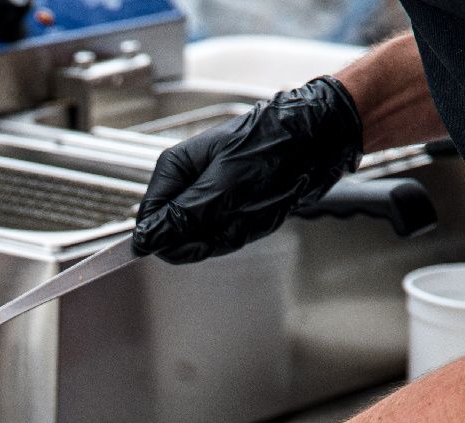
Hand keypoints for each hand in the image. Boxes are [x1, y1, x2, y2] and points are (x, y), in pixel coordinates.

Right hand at [133, 76, 362, 264]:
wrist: (317, 140)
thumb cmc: (274, 147)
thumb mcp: (226, 183)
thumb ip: (184, 215)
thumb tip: (147, 239)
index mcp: (176, 168)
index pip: (149, 217)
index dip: (167, 237)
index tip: (195, 238)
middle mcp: (187, 185)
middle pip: (175, 234)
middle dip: (207, 235)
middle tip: (235, 216)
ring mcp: (206, 200)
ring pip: (201, 240)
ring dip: (229, 233)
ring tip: (253, 208)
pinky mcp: (226, 211)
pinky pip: (223, 238)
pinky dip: (243, 232)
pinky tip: (258, 212)